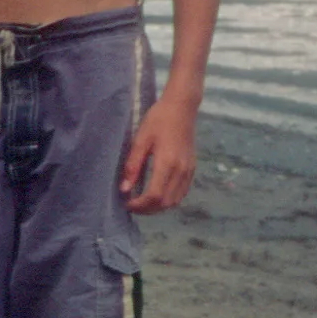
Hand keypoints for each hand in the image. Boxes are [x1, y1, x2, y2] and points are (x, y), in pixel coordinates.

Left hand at [120, 96, 199, 211]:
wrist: (182, 107)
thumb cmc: (158, 119)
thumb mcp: (141, 139)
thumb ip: (133, 165)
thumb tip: (124, 189)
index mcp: (167, 163)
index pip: (154, 195)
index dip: (140, 205)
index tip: (126, 203)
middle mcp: (181, 170)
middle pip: (165, 203)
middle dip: (147, 209)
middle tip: (132, 205)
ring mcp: (189, 170)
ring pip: (175, 200)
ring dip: (159, 207)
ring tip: (143, 202)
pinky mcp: (192, 168)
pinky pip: (182, 192)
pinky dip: (169, 199)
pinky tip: (158, 194)